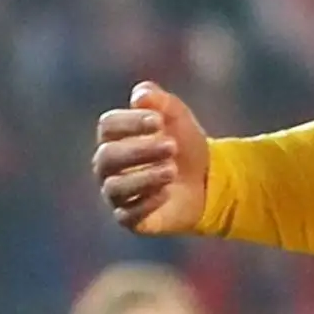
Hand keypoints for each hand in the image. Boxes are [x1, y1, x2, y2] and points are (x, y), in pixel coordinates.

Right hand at [92, 82, 208, 234]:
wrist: (206, 181)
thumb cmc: (184, 145)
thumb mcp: (179, 119)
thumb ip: (161, 102)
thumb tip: (140, 95)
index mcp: (115, 137)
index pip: (108, 126)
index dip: (131, 121)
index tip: (159, 121)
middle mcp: (109, 166)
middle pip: (107, 156)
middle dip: (139, 150)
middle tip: (172, 146)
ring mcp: (116, 193)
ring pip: (114, 187)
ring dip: (145, 177)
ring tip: (173, 170)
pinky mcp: (129, 218)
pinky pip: (127, 214)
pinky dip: (147, 202)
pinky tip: (167, 192)